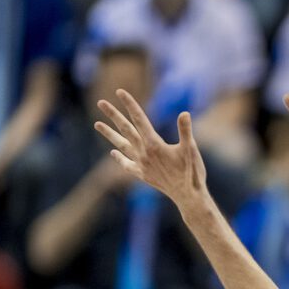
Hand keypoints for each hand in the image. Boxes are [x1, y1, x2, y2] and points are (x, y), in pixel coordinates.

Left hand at [93, 90, 206, 207]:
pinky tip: (113, 152)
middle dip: (113, 115)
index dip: (130, 104)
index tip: (120, 92)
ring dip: (109, 134)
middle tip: (101, 102)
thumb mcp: (191, 149)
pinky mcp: (142, 174)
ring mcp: (141, 164)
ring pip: (121, 145)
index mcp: (154, 144)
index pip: (140, 119)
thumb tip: (184, 113)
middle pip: (126, 129)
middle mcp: (144, 153)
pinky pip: (126, 164)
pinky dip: (119, 157)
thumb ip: (185, 131)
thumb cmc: (191, 172)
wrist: (187, 196)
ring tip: (96, 124)